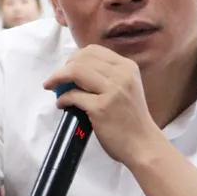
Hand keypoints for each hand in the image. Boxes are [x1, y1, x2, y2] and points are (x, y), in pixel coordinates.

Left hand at [43, 44, 159, 166]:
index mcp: (128, 67)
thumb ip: (109, 76)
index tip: (67, 68)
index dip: (75, 57)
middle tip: (56, 79)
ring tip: (53, 87)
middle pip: (82, 59)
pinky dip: (62, 99)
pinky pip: (73, 96)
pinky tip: (62, 104)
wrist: (143, 145)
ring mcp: (112, 91)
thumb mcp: (127, 88)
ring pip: (75, 72)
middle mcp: (122, 75)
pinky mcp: (101, 108)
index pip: (93, 50)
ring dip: (58, 79)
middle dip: (64, 67)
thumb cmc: (132, 120)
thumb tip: (77, 69)